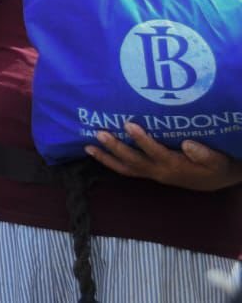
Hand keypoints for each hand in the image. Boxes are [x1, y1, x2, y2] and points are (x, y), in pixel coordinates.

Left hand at [87, 122, 241, 190]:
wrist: (215, 180)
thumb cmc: (215, 166)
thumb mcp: (216, 160)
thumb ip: (203, 153)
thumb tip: (187, 144)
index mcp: (175, 166)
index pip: (155, 152)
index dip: (142, 140)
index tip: (129, 125)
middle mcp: (159, 171)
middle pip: (134, 161)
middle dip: (116, 147)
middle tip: (99, 133)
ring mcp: (152, 173)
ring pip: (126, 168)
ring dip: (106, 158)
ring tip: (88, 146)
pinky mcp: (149, 172)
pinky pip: (127, 170)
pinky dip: (111, 162)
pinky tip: (97, 153)